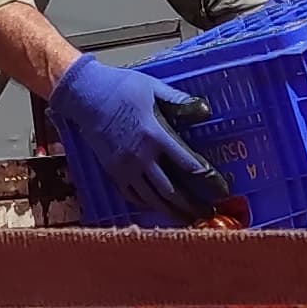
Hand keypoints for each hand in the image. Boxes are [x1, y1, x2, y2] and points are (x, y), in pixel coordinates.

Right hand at [50, 57, 226, 222]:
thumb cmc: (121, 88)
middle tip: (208, 215)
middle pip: (172, 190)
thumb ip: (180, 101)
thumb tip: (206, 111)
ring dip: (172, 211)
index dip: (208, 179)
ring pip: (152, 199)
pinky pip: (132, 195)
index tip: (222, 189)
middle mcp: (141, 157)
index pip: (188, 163)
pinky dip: (147, 205)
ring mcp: (125, 168)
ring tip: (188, 220)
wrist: (84, 95)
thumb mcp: (153, 88)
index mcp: (155, 135)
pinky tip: (158, 208)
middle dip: (192, 204)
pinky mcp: (113, 171)